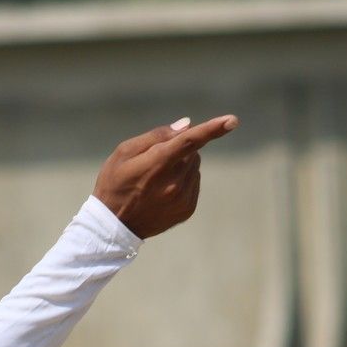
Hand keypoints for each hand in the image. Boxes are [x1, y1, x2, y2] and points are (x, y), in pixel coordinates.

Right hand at [93, 115, 238, 238]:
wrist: (113, 226)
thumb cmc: (114, 183)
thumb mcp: (124, 152)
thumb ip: (156, 136)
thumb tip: (186, 125)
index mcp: (158, 163)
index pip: (190, 141)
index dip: (213, 129)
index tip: (233, 120)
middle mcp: (174, 182)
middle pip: (192, 152)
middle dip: (179, 150)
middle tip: (154, 162)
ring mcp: (182, 198)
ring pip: (194, 167)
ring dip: (181, 166)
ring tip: (156, 180)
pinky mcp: (187, 209)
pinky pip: (194, 183)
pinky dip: (183, 181)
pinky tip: (163, 191)